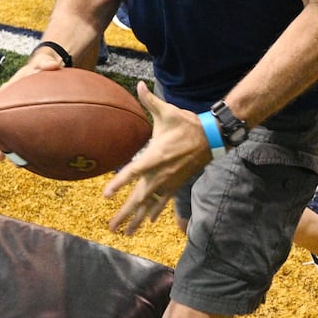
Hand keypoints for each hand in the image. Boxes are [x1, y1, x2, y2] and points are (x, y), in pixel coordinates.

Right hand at [0, 43, 68, 157]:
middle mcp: (7, 105)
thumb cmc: (42, 67)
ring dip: (8, 148)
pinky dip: (24, 147)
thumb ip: (46, 62)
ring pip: (7, 134)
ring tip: (14, 163)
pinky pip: (22, 136)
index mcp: (8, 89)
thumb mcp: (43, 62)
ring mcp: (15, 115)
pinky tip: (32, 160)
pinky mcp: (26, 122)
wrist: (48, 72)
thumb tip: (53, 66)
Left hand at [103, 83, 210, 235]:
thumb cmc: (186, 124)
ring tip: (124, 233)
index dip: (119, 183)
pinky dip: (153, 213)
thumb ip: (150, 100)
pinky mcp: (175, 185)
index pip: (133, 171)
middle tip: (110, 227)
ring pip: (149, 205)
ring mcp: (168, 182)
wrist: (210, 138)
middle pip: (139, 198)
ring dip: (136, 219)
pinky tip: (145, 223)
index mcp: (155, 155)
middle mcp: (160, 173)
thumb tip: (140, 84)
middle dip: (124, 213)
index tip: (106, 195)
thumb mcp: (167, 112)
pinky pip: (162, 203)